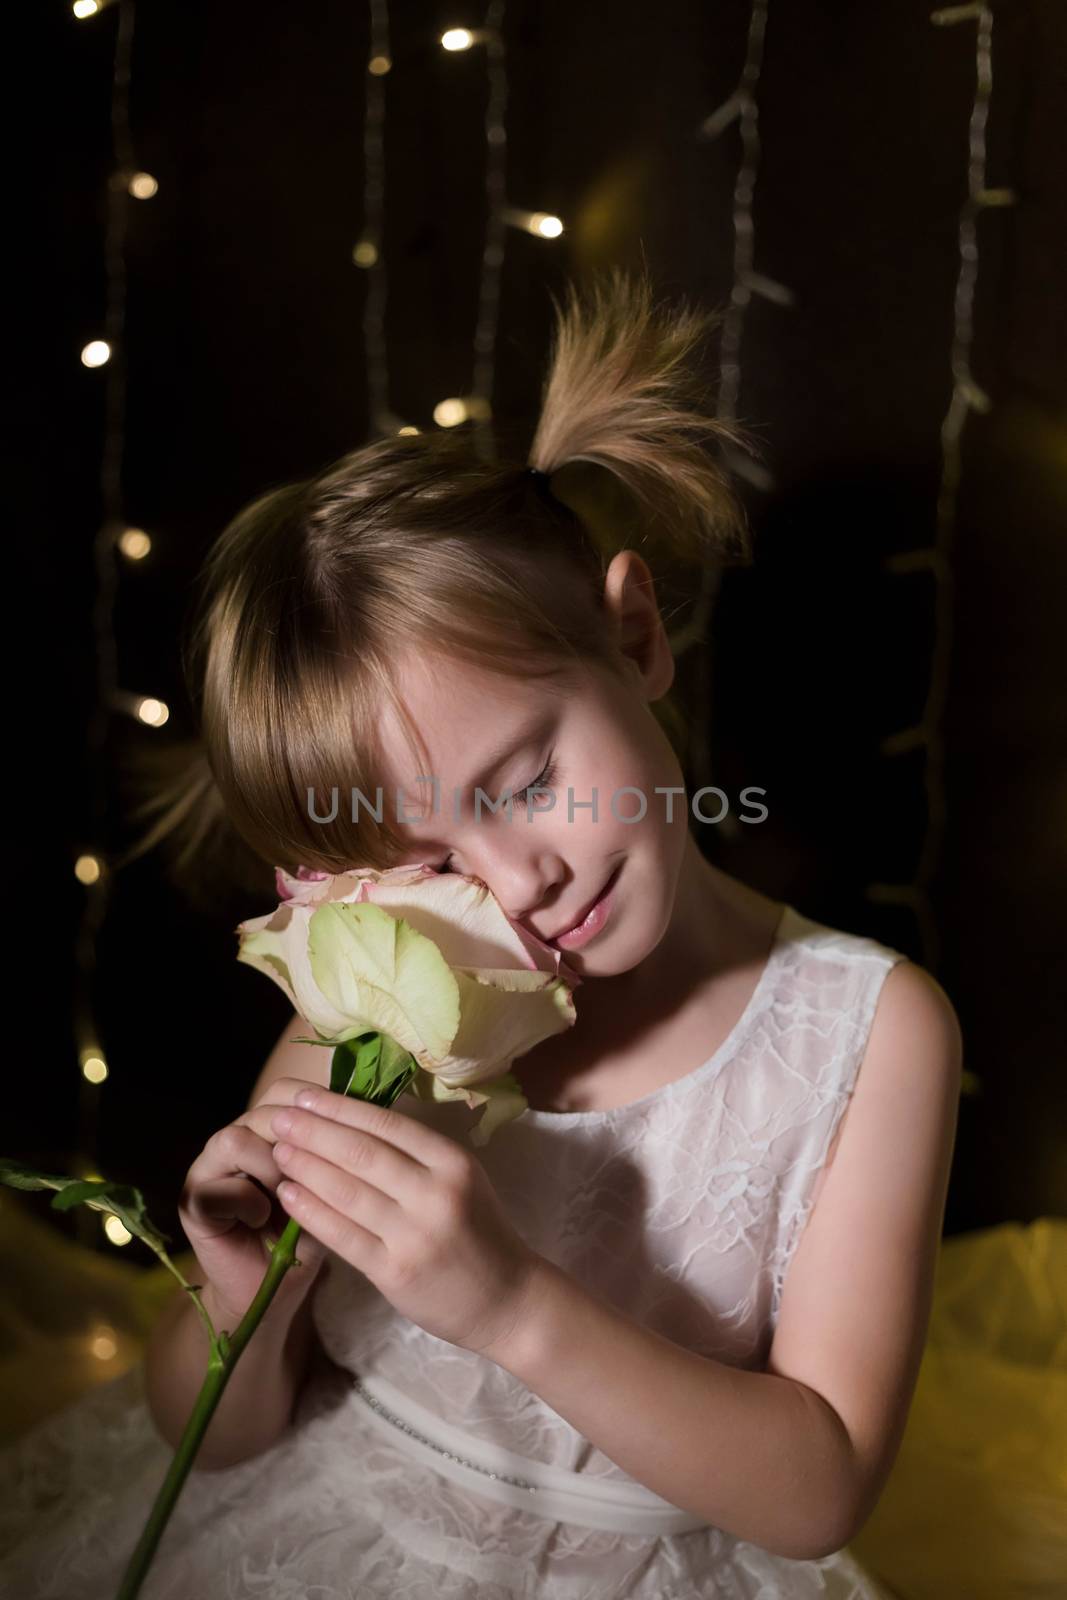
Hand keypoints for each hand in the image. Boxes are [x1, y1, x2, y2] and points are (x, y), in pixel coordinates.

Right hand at [179, 1077, 331, 1327]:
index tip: (343, 1142)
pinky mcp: (193, 1200)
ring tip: (287, 1195)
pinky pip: (219, 1186)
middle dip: (296, 1140)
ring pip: (236, 1139)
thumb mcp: (331, 1186)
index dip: (317, 1111)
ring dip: (270, 1168)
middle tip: (315, 1172)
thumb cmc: (310, 1232)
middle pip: (264, 1111)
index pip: (288, 1092)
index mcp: (269, 1126)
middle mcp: (236, 1136)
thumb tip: (368, 1115)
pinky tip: (263, 1219)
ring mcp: (209, 1165)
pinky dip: (248, 1202)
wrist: (276, 1286)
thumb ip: (336, 1152)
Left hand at [267, 1084, 542, 1358]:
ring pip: (348, 1191)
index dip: (340, 1108)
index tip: (304, 1097)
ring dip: (306, 1167)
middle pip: (362, 1153)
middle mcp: (435, 1193)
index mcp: (453, 1161)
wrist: (508, 1300)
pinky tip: (289, 1195)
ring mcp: (415, 1234)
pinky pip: (344, 1235)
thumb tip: (355, 1120)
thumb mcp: (461, 1180)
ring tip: (276, 1150)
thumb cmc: (478, 1233)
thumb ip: (416, 1155)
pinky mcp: (396, 1272)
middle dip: (313, 1131)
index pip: (387, 1124)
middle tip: (277, 1117)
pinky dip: (312, 1212)